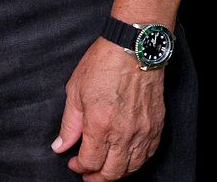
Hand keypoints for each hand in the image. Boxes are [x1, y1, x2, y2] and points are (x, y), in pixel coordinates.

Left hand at [51, 38, 165, 179]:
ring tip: (106, 168)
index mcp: (100, 125)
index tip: (73, 162)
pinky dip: (136, 161)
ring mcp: (143, 131)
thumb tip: (60, 145)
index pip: (90, 162)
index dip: (79, 167)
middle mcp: (123, 133)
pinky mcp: (156, 126)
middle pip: (112, 172)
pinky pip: (148, 154)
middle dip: (97, 178)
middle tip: (88, 174)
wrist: (133, 48)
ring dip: (117, 172)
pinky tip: (127, 158)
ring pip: (132, 167)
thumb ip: (69, 124)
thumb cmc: (104, 63)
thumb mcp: (75, 91)